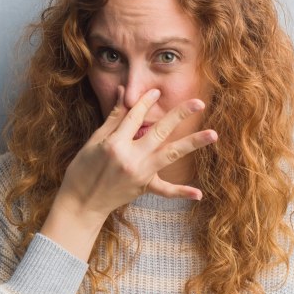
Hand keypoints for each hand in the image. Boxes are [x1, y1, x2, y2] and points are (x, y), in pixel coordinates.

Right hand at [58, 86, 216, 215]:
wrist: (80, 203)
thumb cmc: (82, 169)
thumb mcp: (94, 141)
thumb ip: (114, 117)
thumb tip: (122, 92)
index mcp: (115, 143)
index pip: (135, 115)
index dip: (146, 101)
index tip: (157, 91)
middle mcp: (131, 158)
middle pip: (160, 131)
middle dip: (180, 114)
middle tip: (199, 102)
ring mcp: (140, 174)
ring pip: (170, 154)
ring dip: (193, 143)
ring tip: (213, 134)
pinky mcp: (143, 187)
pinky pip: (165, 190)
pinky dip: (181, 192)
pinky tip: (199, 193)